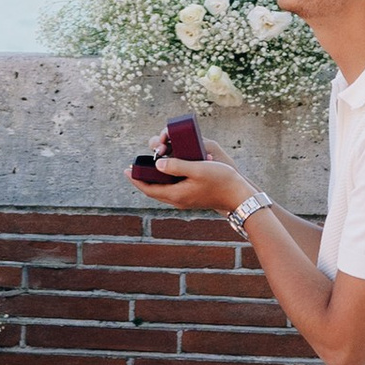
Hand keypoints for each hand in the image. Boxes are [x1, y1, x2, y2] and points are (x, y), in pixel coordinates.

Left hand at [138, 152, 253, 216]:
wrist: (238, 196)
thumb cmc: (220, 180)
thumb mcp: (198, 168)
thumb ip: (177, 166)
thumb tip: (157, 164)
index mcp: (176, 194)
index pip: (149, 189)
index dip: (136, 179)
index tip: (126, 170)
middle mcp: (178, 200)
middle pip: (153, 191)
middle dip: (142, 179)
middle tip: (133, 168)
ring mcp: (185, 200)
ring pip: (162, 191)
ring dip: (154, 180)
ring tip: (148, 167)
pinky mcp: (192, 197)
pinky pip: (172, 190)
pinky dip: (165, 181)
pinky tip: (167, 171)